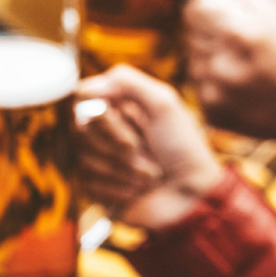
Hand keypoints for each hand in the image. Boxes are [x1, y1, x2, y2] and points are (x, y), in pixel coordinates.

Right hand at [78, 66, 224, 230]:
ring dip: (124, 169)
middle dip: (119, 143)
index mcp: (117, 107)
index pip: (83, 100)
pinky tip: (138, 191)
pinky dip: (118, 188)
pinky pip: (88, 183)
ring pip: (85, 158)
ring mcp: (98, 160)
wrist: (193, 195)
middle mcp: (104, 132)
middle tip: (146, 150)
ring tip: (149, 174)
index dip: (101, 115)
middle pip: (82, 130)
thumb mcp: (163, 103)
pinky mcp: (95, 189)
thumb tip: (85, 87)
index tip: (122, 120)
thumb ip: (125, 81)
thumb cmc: (183, 147)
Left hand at [185, 0, 275, 145]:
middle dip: (212, 36)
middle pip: (192, 37)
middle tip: (240, 46)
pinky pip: (200, 88)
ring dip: (212, 62)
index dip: (207, 12)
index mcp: (238, 33)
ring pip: (194, 63)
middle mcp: (221, 65)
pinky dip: (216, 86)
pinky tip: (241, 88)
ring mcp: (215, 93)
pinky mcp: (213, 113)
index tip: (220, 18)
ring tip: (243, 67)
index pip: (193, 12)